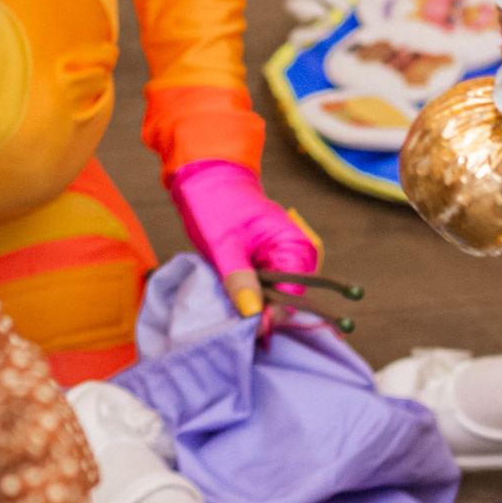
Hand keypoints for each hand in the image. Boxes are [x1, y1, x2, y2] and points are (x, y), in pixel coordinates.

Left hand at [168, 155, 319, 323]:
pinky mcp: (268, 259)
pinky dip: (247, 292)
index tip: (243, 327)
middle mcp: (296, 254)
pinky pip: (263, 286)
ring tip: (227, 302)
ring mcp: (282, 257)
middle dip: (259, 311)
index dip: (269, 316)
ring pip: (272, 296)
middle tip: (231, 317)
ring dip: (251, 303)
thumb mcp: (223, 245)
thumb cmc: (215, 203)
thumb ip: (239, 280)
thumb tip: (253, 314)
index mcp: (294, 247)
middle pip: (284, 300)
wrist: (205, 175)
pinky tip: (230, 293)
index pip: (292, 298)